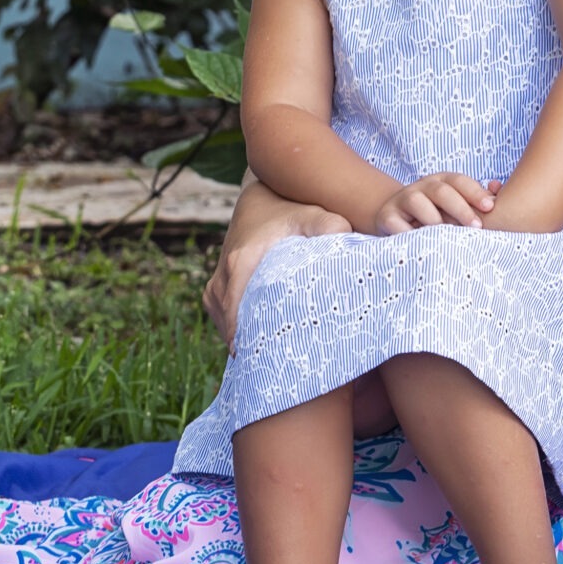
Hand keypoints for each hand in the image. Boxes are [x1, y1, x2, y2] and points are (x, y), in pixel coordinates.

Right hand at [205, 183, 349, 345]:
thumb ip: (330, 225)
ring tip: (274, 358)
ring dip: (247, 339)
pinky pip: (225, 319)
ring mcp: (216, 285)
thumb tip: (346, 238)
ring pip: (227, 325)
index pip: (237, 315)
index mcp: (241, 264)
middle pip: (232, 326)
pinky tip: (264, 342)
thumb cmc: (288, 209)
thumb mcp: (312, 214)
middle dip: (254, 345)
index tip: (268, 361)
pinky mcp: (217, 290)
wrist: (259, 198)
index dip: (250, 341)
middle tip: (280, 365)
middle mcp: (222, 277)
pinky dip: (241, 330)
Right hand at [374, 172, 496, 233]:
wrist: (393, 218)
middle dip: (460, 208)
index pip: (459, 181)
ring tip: (448, 237)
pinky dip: (409, 234)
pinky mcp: (387, 217)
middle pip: (441, 190)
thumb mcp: (454, 206)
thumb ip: (477, 202)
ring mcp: (402, 200)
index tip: (490, 207)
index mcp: (441, 182)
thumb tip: (498, 195)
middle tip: (477, 227)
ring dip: (434, 219)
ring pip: (417, 202)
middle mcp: (421, 187)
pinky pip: (397, 224)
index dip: (475, 192)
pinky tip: (423, 245)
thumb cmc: (435, 214)